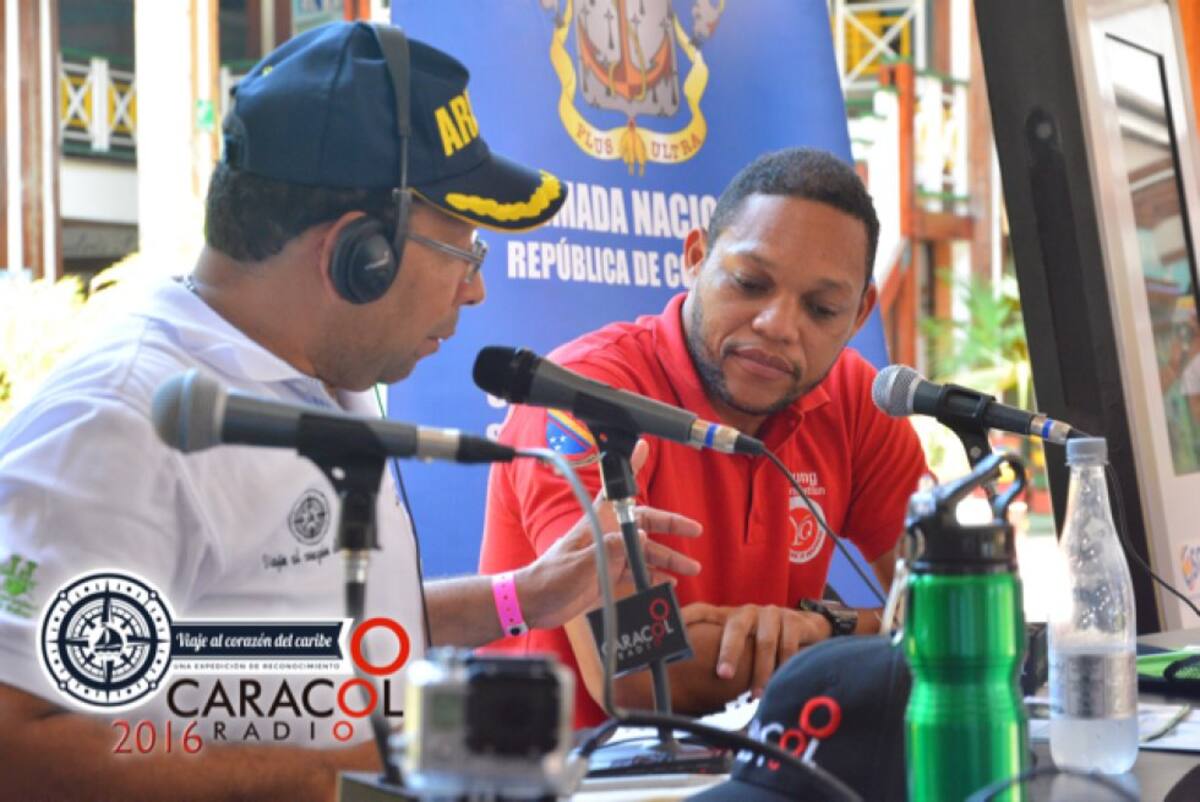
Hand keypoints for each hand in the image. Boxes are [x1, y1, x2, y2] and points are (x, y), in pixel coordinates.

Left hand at [516, 440, 702, 629]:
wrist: (534, 603)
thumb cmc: (550, 577)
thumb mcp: (581, 564)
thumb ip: (610, 550)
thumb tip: (641, 538)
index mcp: (597, 524)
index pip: (616, 490)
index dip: (630, 467)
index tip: (643, 446)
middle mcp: (607, 535)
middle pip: (644, 524)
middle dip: (670, 525)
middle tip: (695, 529)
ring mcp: (609, 555)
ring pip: (645, 551)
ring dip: (668, 558)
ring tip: (691, 567)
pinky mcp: (608, 574)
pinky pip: (636, 572)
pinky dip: (653, 576)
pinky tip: (668, 582)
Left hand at [683, 602, 831, 697]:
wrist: (807, 629)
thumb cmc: (764, 640)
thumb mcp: (741, 643)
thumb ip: (720, 653)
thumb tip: (686, 673)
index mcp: (729, 616)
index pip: (703, 612)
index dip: (687, 618)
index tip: (673, 632)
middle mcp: (748, 612)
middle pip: (736, 628)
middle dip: (729, 652)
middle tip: (724, 675)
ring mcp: (771, 614)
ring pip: (764, 643)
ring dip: (761, 671)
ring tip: (756, 695)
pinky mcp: (794, 621)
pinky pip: (788, 646)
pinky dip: (784, 665)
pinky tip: (780, 681)